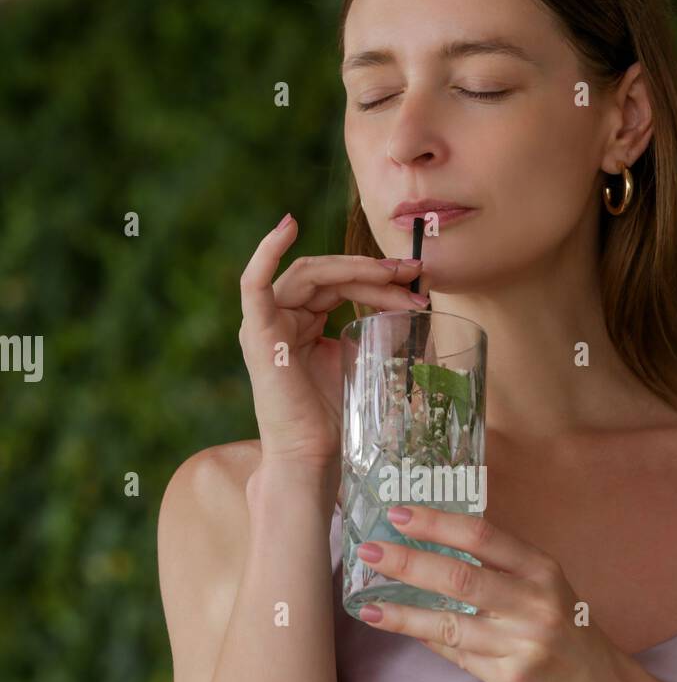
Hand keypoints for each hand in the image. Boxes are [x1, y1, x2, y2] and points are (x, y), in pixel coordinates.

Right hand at [239, 214, 426, 468]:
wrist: (313, 456)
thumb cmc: (336, 419)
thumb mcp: (358, 362)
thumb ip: (369, 331)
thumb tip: (412, 307)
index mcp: (301, 322)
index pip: (339, 285)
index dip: (378, 279)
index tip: (418, 282)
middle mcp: (279, 317)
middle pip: (328, 276)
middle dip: (374, 272)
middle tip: (414, 274)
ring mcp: (265, 323)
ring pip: (309, 274)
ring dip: (356, 270)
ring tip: (395, 276)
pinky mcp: (257, 333)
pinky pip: (253, 283)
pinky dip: (266, 251)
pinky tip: (286, 225)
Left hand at [355, 504, 629, 681]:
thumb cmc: (562, 631)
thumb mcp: (542, 588)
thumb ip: (496, 568)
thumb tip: (426, 545)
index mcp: (541, 569)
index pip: (482, 534)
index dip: (437, 521)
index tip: (398, 513)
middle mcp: (536, 603)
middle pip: (461, 576)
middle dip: (408, 561)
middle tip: (369, 549)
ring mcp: (525, 644)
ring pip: (450, 623)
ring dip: (402, 611)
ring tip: (367, 601)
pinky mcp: (512, 679)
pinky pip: (456, 654)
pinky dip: (424, 638)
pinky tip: (395, 626)